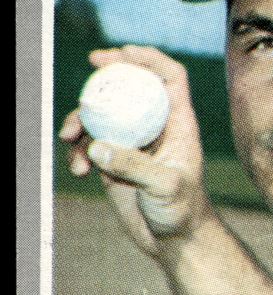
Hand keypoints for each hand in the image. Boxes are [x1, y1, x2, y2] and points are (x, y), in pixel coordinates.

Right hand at [59, 45, 212, 257]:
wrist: (173, 240)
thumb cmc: (181, 211)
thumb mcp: (163, 187)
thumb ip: (133, 166)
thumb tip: (98, 146)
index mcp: (178, 123)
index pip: (170, 78)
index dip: (149, 58)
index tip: (123, 53)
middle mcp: (156, 128)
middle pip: (132, 87)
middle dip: (109, 74)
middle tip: (91, 66)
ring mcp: (134, 143)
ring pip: (105, 115)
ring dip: (83, 119)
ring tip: (69, 137)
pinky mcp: (116, 162)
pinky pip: (92, 145)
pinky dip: (80, 151)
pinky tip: (78, 170)